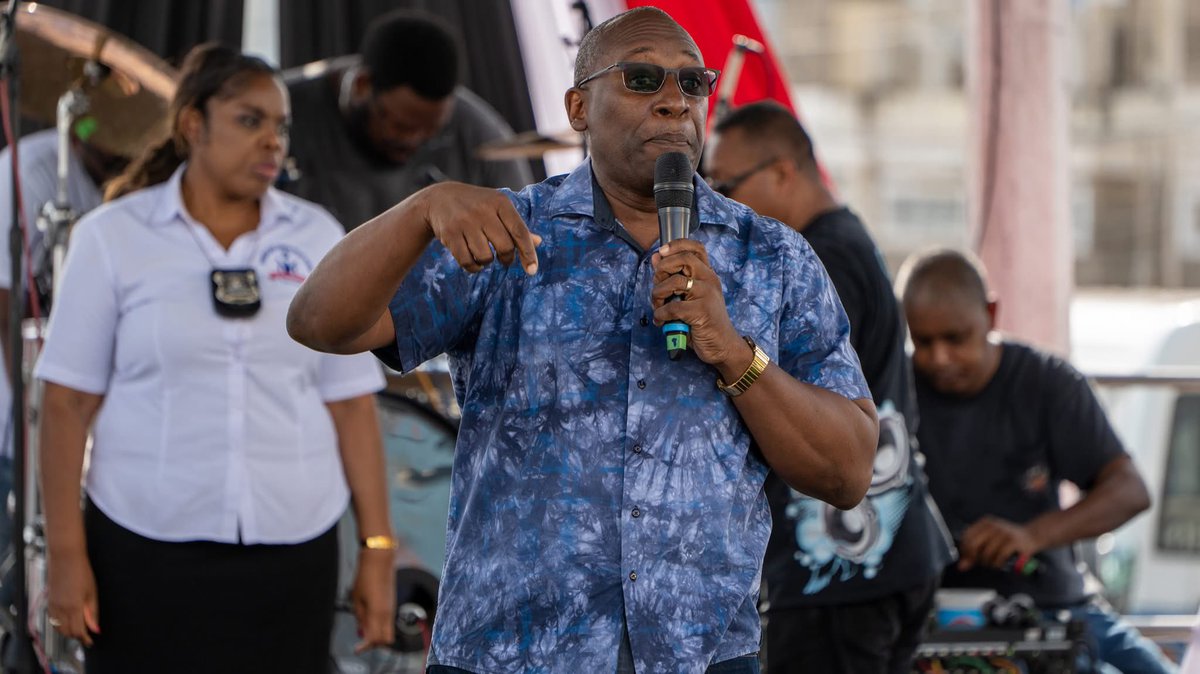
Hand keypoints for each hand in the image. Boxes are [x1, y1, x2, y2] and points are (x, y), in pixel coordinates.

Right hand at [46, 550, 99, 646]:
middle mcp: (60, 609)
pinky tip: (68, 619)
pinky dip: (59, 624)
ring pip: (58, 628)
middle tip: (87, 633)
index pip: (78, 631)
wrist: (65, 558)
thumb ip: (92, 612)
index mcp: (74, 607)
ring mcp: (52, 606)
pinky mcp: (48, 602)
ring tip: (78, 626)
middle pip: (67, 632)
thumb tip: (95, 629)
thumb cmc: (82, 572)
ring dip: (68, 631)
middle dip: (77, 636)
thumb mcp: (92, 593)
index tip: (90, 641)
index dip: (85, 639)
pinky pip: (52, 620)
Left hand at [352, 548, 395, 652]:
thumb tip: (362, 630)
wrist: (379, 560)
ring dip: (377, 634)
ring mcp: (391, 608)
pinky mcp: (392, 604)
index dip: (365, 646)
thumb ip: (360, 617)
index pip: (375, 639)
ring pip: (388, 631)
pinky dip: (380, 626)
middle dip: (375, 643)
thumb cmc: (365, 577)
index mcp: (378, 613)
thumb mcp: (356, 599)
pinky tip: (369, 619)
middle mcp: (388, 613)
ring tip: (363, 628)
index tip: (357, 648)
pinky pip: (388, 622)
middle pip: (386, 639)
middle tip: (362, 640)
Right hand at [420, 182, 541, 274]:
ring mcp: (465, 222)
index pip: (519, 231)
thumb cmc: (477, 206)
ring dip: (487, 262)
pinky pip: (467, 262)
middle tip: (503, 258)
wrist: (439, 199)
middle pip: (505, 247)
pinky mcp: (450, 234)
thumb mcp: (497, 208)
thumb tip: (538, 242)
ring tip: (483, 253)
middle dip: (507, 259)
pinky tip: (473, 260)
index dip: (528, 253)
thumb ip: (516, 226)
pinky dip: (474, 267)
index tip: (532, 270)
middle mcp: (483, 210)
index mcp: (500, 202)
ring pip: (486, 257)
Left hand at [651, 241, 746, 370]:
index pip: (696, 248)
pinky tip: (661, 321)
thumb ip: (673, 278)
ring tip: (658, 307)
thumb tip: (657, 257)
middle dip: (662, 270)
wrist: (722, 346)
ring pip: (674, 282)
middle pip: (683, 259)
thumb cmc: (703, 322)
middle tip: (657, 287)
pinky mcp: (701, 311)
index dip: (677, 244)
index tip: (662, 251)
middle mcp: (709, 280)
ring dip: (657, 295)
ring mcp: (707, 294)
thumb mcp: (689, 297)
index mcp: (707, 275)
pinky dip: (660, 314)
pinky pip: (671, 307)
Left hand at [957, 516, 1040, 570]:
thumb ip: (974, 553)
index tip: (968, 558)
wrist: (1032, 536)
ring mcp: (1004, 532)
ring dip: (988, 563)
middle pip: (974, 544)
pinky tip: (999, 564)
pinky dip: (998, 563)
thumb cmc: (1008, 541)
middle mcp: (993, 525)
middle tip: (980, 562)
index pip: (967, 536)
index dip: (965, 550)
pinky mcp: (1014, 541)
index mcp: (985, 523)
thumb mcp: (989, 543)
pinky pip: (1000, 556)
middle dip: (974, 557)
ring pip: (987, 552)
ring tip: (992, 564)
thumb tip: (961, 566)